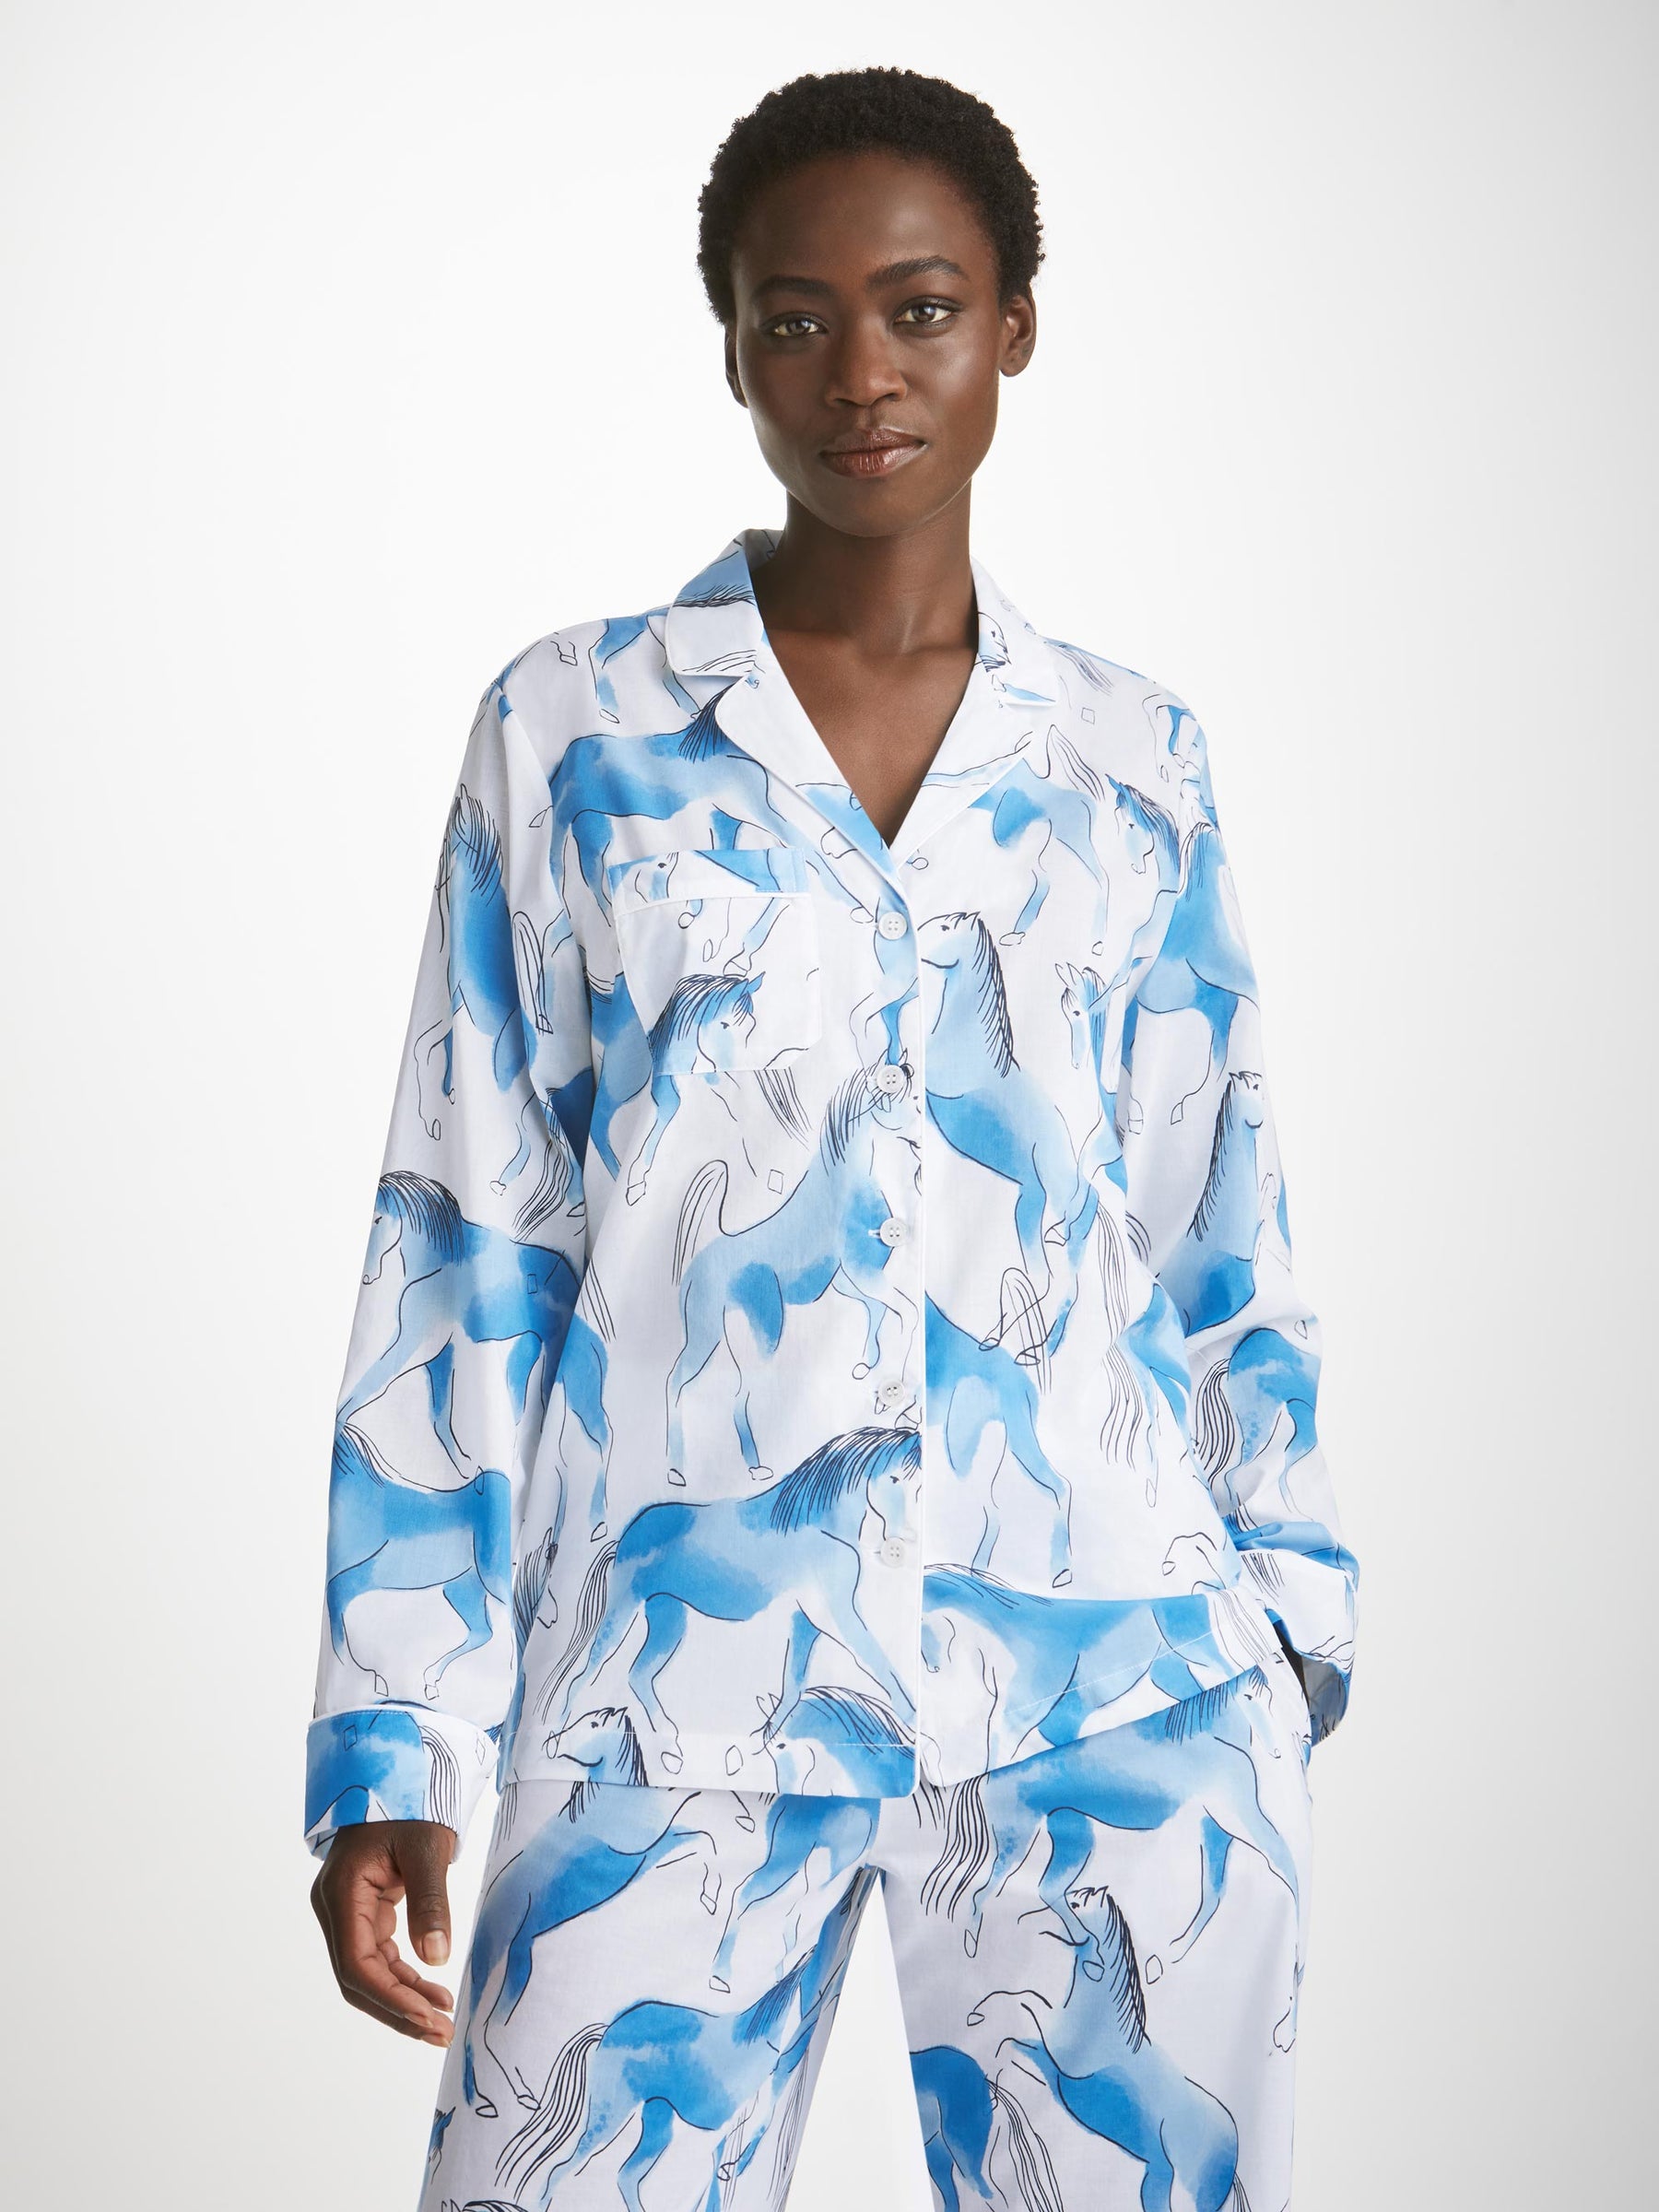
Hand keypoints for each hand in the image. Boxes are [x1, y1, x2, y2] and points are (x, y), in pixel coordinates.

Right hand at [311, 1818, 457, 2045]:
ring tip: (443, 2019)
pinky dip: (404, 1977)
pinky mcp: (363, 1912)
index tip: (427, 2018)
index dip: (390, 1998)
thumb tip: (437, 1958)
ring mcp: (347, 1912)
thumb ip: (430, 1901)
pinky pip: (379, 1956)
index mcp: (342, 1893)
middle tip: (440, 2032)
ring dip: (403, 1999)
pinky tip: (433, 1992)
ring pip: (368, 1973)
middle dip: (398, 2010)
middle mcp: (336, 1909)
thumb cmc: (411, 1802)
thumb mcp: (426, 1846)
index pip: (357, 1965)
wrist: (399, 1774)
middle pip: (358, 1979)